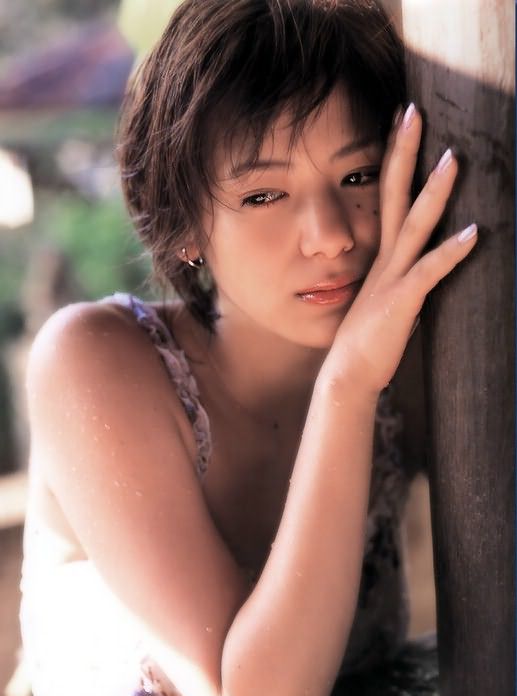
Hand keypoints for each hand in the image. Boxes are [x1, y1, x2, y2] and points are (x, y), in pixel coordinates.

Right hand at [324, 103, 476, 395]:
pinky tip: (476, 234)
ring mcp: (392, 277)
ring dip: (434, 191)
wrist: (347, 375)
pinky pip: (430, 270)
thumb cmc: (365, 340)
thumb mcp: (379, 297)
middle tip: (411, 111)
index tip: (400, 122)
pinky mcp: (402, 300)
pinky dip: (453, 251)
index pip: (386, 196)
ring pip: (414, 225)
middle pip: (393, 195)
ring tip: (454, 158)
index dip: (393, 158)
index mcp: (380, 255)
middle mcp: (385, 258)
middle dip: (403, 152)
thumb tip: (418, 267)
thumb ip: (397, 276)